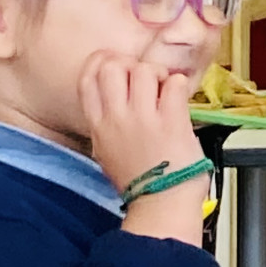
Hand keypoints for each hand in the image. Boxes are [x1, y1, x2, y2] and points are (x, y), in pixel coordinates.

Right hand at [81, 54, 205, 246]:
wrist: (161, 204)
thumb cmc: (139, 182)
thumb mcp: (106, 152)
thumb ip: (108, 124)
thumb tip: (118, 100)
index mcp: (98, 126)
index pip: (86, 77)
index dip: (101, 62)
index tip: (117, 64)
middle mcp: (116, 118)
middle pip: (112, 66)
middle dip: (131, 64)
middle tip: (145, 78)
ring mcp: (143, 118)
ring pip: (144, 69)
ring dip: (158, 74)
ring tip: (165, 90)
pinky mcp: (171, 121)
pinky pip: (174, 84)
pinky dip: (179, 86)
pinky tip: (179, 100)